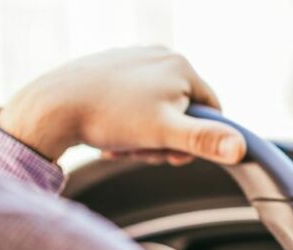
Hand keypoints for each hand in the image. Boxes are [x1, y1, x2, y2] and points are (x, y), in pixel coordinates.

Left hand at [0, 47, 245, 164]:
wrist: (51, 107)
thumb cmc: (109, 117)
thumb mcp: (165, 134)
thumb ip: (205, 140)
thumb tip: (241, 148)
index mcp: (181, 66)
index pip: (212, 110)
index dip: (197, 140)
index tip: (172, 152)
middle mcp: (160, 55)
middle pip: (182, 111)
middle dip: (165, 138)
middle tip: (142, 150)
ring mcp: (134, 59)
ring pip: (157, 110)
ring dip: (144, 135)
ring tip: (122, 142)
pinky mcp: (111, 68)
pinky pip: (133, 102)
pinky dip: (126, 123)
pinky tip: (109, 132)